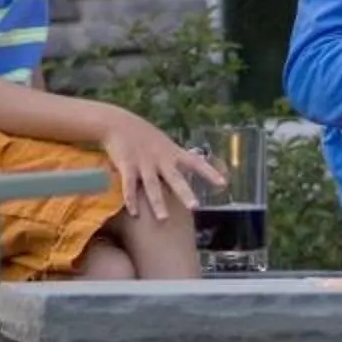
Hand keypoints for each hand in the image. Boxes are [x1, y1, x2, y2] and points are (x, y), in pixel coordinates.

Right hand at [95, 112, 219, 221]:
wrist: (118, 123)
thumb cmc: (143, 134)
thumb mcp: (164, 143)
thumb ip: (175, 157)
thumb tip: (191, 165)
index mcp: (172, 152)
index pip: (196, 163)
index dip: (209, 173)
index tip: (223, 184)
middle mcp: (161, 159)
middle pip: (175, 178)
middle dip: (185, 192)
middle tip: (195, 207)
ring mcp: (144, 163)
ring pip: (152, 185)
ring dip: (158, 202)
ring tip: (164, 218)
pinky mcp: (127, 165)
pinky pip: (129, 185)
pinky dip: (131, 199)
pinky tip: (134, 212)